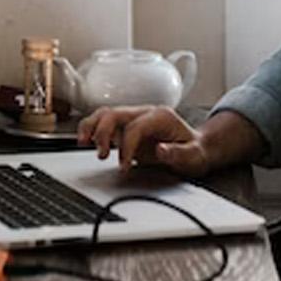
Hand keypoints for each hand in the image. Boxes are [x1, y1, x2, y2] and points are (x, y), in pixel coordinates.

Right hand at [76, 106, 212, 176]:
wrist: (197, 148)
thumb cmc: (195, 151)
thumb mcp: (194, 156)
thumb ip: (179, 154)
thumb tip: (161, 150)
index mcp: (161, 117)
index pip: (134, 127)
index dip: (126, 147)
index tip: (124, 167)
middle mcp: (145, 113)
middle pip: (115, 114)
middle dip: (103, 133)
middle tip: (101, 154)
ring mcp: (134, 118)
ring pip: (106, 113)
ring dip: (92, 127)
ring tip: (83, 142)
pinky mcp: (127, 127)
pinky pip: (104, 122)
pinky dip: (93, 129)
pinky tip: (87, 141)